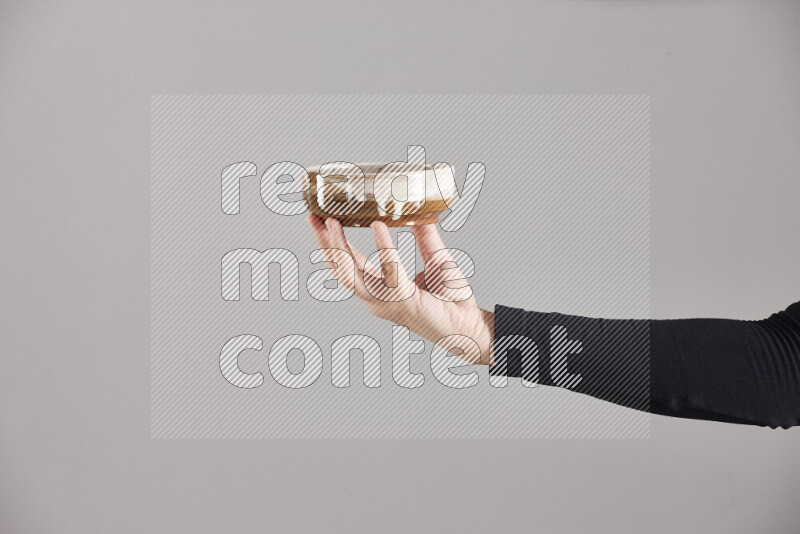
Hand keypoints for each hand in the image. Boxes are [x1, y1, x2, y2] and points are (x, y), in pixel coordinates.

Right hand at [307, 214, 494, 364]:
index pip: (346, 265)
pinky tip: (379, 227)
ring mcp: (387, 303)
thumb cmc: (452, 301)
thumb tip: (419, 213)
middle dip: (324, 244)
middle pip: (339, 270)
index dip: (331, 243)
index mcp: (379, 289)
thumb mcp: (436, 260)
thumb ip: (425, 238)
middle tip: (314, 217)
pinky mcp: (404, 302)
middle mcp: (377, 299)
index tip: (319, 219)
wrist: (471, 324)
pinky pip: (390, 272)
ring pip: (352, 274)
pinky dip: (384, 248)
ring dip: (340, 247)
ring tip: (333, 222)